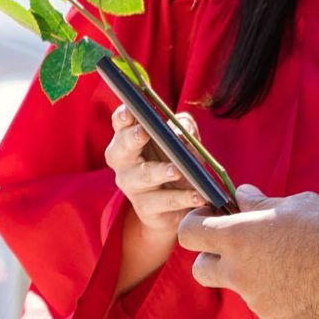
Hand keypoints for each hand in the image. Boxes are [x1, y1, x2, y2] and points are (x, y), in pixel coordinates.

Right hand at [108, 102, 202, 242]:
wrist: (175, 206)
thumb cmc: (175, 161)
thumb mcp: (183, 140)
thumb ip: (184, 127)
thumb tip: (182, 131)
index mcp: (128, 139)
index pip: (120, 123)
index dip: (123, 116)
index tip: (131, 110)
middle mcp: (123, 162)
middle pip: (122, 148)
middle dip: (132, 138)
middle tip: (144, 132)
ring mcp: (132, 186)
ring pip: (144, 175)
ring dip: (161, 171)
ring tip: (177, 170)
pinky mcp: (146, 208)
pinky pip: (164, 201)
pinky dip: (183, 197)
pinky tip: (198, 195)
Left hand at [177, 187, 318, 318]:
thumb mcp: (297, 205)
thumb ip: (262, 204)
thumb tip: (242, 196)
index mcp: (239, 237)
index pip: (189, 233)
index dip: (195, 224)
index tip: (210, 218)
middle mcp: (239, 272)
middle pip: (200, 270)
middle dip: (212, 258)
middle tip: (239, 246)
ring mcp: (256, 300)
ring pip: (240, 287)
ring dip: (254, 274)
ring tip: (292, 261)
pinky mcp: (276, 318)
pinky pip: (267, 303)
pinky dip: (277, 293)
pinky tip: (305, 280)